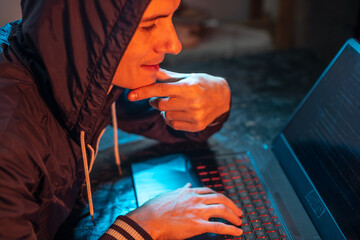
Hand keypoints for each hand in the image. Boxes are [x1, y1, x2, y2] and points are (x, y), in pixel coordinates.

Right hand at [126, 183, 242, 239]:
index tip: (226, 202)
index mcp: (189, 193)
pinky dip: (231, 229)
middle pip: (221, 199)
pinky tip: (237, 232)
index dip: (221, 197)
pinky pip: (219, 226)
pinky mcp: (197, 225)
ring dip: (234, 216)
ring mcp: (197, 212)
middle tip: (239, 212)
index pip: (210, 191)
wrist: (148, 220)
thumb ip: (181, 190)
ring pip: (223, 210)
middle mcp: (196, 200)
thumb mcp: (169, 194)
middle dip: (232, 205)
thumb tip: (187, 185)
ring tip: (239, 222)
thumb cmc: (155, 208)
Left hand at [128, 69, 230, 131]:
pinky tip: (180, 112)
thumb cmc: (202, 84)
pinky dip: (172, 119)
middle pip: (161, 105)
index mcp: (189, 88)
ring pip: (166, 116)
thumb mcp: (187, 77)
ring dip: (165, 111)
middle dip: (155, 101)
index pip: (161, 90)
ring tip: (175, 105)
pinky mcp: (196, 126)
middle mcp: (192, 103)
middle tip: (159, 98)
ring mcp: (195, 116)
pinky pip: (174, 125)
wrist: (223, 98)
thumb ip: (168, 77)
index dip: (144, 92)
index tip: (131, 96)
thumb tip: (150, 70)